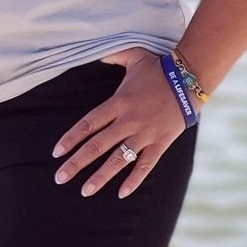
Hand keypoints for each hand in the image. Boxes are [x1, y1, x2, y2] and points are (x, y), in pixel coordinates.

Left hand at [51, 47, 187, 198]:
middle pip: (97, 146)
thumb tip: (96, 53)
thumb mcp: (134, 56)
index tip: (56, 152)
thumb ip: (113, 55)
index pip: (88, 124)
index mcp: (118, 102)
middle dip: (77, 163)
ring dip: (101, 177)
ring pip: (119, 159)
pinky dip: (134, 180)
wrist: (190, 79)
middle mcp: (129, 121)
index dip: (71, 139)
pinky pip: (146, 165)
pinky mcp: (161, 143)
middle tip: (60, 178)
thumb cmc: (159, 68)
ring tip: (85, 191)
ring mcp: (145, 134)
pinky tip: (121, 194)